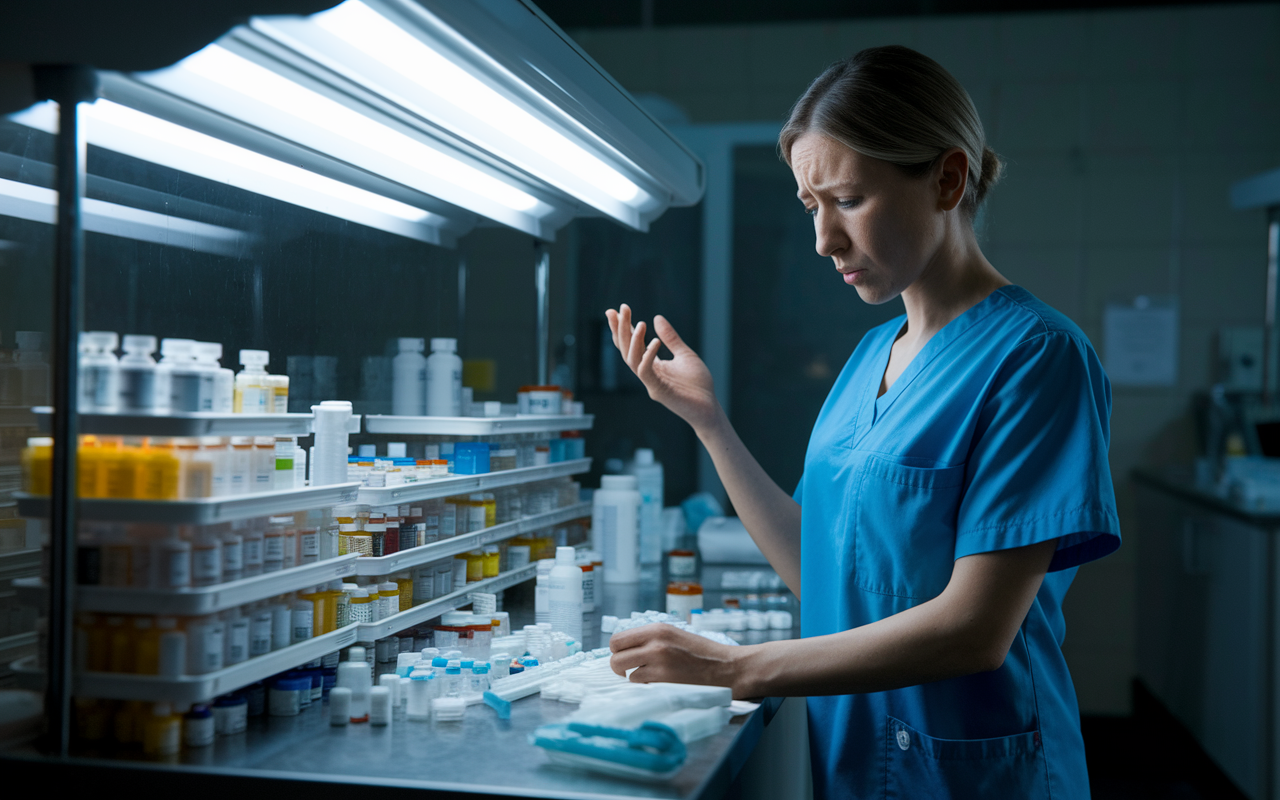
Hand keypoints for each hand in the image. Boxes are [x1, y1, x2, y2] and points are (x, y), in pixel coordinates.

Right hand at [605, 304, 721, 432]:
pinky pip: (646, 372)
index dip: (623, 328)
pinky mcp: (658, 391)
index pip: (631, 344)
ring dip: (633, 341)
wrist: (709, 408)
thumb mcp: (685, 355)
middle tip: (622, 308)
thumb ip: (671, 338)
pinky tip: (655, 341)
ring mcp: (650, 383)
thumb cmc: (697, 385)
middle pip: (626, 349)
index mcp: (651, 364)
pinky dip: (648, 356)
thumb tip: (657, 317)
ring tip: (640, 323)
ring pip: (632, 360)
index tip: (616, 309)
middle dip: (622, 329)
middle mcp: (647, 373)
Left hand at [609, 623, 749, 696]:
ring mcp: (659, 664)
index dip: (618, 651)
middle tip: (630, 670)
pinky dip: (648, 687)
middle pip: (615, 659)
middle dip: (620, 667)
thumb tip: (623, 649)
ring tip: (653, 677)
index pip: (617, 640)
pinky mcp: (665, 682)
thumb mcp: (674, 635)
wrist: (727, 668)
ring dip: (636, 679)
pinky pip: (642, 687)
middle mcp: (655, 644)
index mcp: (657, 629)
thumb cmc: (701, 653)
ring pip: (627, 675)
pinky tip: (662, 684)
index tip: (626, 656)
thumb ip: (649, 639)